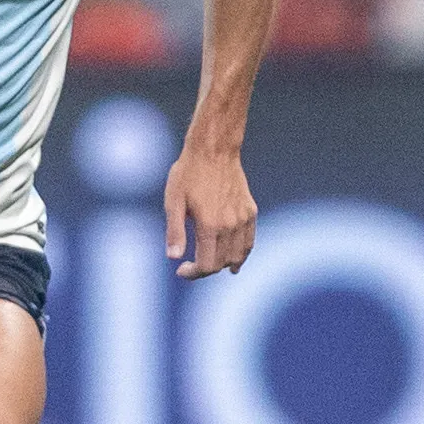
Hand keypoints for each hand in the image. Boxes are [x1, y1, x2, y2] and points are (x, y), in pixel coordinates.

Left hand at [164, 143, 256, 279]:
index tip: (181, 270)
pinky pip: (249, 241)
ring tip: (211, 267)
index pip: (206, 265)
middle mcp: (229, 225)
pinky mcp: (250, 211)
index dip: (192, 273)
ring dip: (224, 265)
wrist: (214, 150)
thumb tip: (174, 258)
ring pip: (238, 255)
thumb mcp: (173, 201)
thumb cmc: (188, 173)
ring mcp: (243, 219)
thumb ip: (174, 232)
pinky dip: (242, 254)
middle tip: (191, 266)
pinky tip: (235, 261)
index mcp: (210, 225)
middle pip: (221, 263)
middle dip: (205, 270)